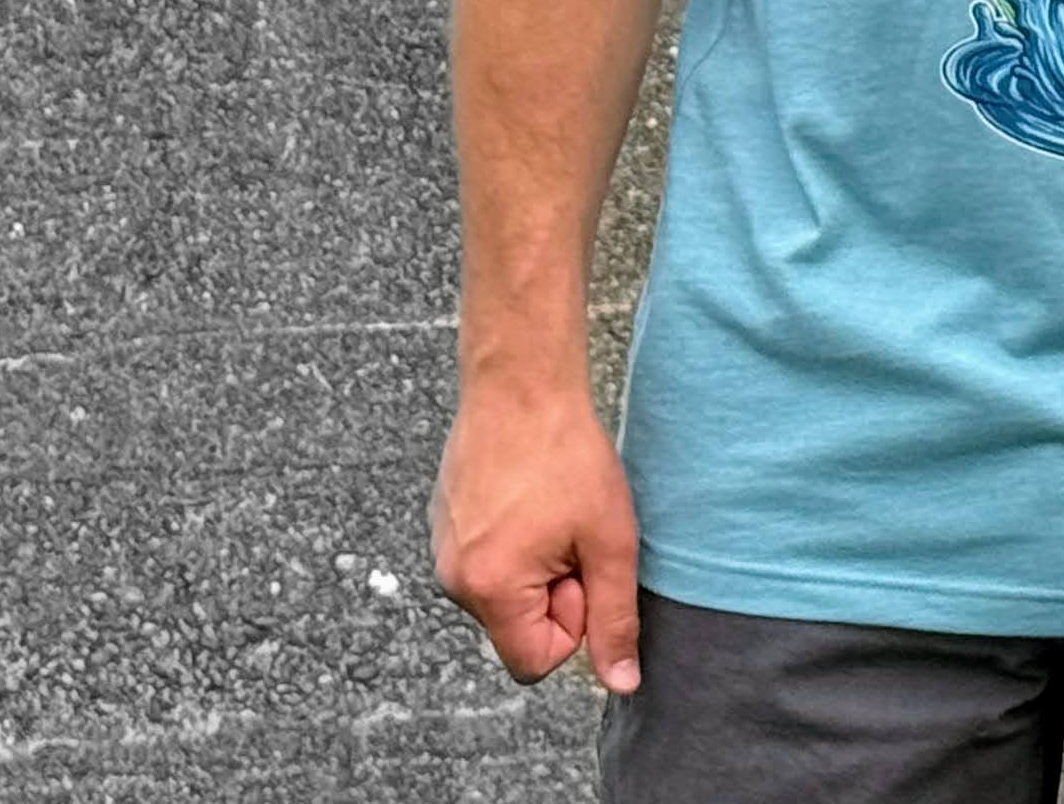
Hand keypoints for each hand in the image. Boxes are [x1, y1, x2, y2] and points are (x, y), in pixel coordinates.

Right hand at [430, 384, 643, 695]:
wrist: (520, 378)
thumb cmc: (565, 453)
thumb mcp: (609, 541)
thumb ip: (615, 619)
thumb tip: (620, 684)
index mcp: (489, 590)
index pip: (534, 663)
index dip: (572, 623)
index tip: (580, 564)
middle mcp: (453, 577)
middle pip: (518, 626)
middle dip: (553, 591)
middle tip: (568, 530)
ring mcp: (443, 545)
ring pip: (505, 590)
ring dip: (535, 564)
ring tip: (548, 507)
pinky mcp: (444, 518)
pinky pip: (487, 558)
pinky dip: (512, 538)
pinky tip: (527, 492)